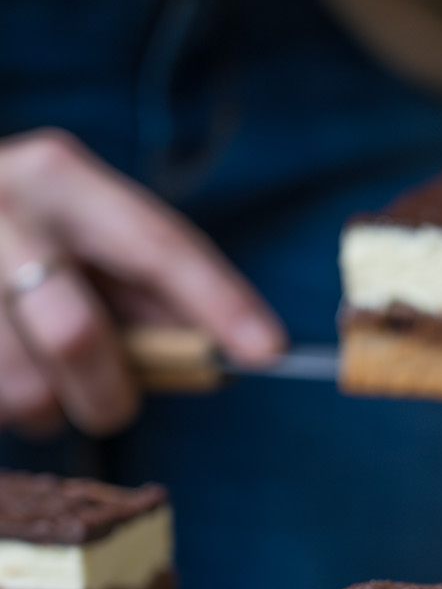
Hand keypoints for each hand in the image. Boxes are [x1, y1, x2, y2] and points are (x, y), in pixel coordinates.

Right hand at [0, 129, 285, 435]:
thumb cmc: (24, 238)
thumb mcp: (85, 237)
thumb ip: (147, 291)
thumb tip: (213, 354)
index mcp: (59, 178)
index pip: (157, 247)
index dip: (218, 302)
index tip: (268, 351)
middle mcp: (4, 208)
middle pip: (76, 337)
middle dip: (109, 394)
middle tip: (114, 404)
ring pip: (25, 388)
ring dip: (46, 410)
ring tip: (36, 380)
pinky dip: (8, 410)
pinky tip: (2, 375)